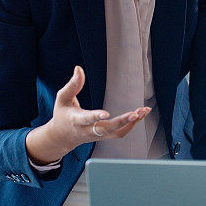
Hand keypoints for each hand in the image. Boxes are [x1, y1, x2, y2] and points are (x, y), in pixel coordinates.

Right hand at [25, 66, 149, 164]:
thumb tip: (78, 68)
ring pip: (117, 132)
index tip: (106, 113)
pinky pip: (121, 133)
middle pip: (107, 128)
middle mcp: (89, 130)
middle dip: (122, 121)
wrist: (62, 137)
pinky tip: (141, 114)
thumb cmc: (62, 114)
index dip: (96, 116)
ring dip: (132, 123)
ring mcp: (98, 136)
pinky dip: (132, 124)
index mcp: (77, 120)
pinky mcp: (105, 136)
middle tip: (135, 113)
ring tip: (143, 111)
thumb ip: (72, 84)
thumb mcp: (62, 98)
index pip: (87, 119)